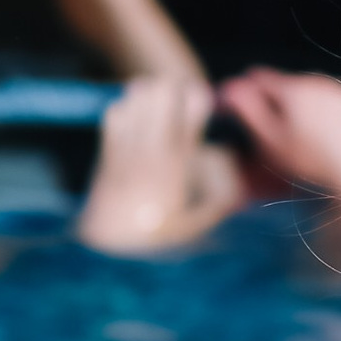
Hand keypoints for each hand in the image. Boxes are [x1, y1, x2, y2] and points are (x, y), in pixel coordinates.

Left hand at [73, 74, 227, 252]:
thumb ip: (219, 201)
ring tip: (155, 105)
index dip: (197, 99)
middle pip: (161, 94)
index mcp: (178, 166)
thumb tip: (234, 177)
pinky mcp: (107, 153)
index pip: (191, 112)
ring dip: (147, 96)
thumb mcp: (197, 226)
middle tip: (174, 100)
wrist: (110, 251)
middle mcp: (151, 151)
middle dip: (170, 90)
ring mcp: (126, 149)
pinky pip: (114, 114)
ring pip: (136, 99)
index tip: (200, 102)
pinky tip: (132, 122)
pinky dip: (124, 111)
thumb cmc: (158, 241)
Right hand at [214, 70, 340, 218]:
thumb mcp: (269, 140)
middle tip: (277, 133)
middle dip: (274, 102)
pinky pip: (324, 94)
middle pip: (282, 83)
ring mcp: (336, 88)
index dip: (247, 94)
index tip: (246, 115)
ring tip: (300, 134)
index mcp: (293, 88)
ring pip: (303, 88)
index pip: (258, 77)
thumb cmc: (306, 163)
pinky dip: (317, 106)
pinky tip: (319, 129)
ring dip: (296, 103)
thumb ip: (247, 109)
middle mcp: (316, 81)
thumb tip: (228, 86)